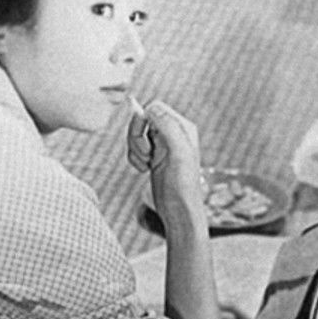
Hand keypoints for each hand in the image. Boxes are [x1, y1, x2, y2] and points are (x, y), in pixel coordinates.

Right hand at [127, 99, 205, 228]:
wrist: (179, 211)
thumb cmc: (183, 185)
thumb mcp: (179, 152)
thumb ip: (167, 126)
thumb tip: (151, 108)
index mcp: (182, 127)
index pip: (155, 108)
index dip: (143, 120)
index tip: (145, 140)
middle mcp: (172, 134)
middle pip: (142, 120)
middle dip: (136, 137)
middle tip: (146, 155)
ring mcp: (162, 146)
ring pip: (136, 135)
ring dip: (134, 150)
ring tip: (146, 164)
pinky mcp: (153, 158)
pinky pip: (134, 149)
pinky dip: (134, 159)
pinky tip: (144, 170)